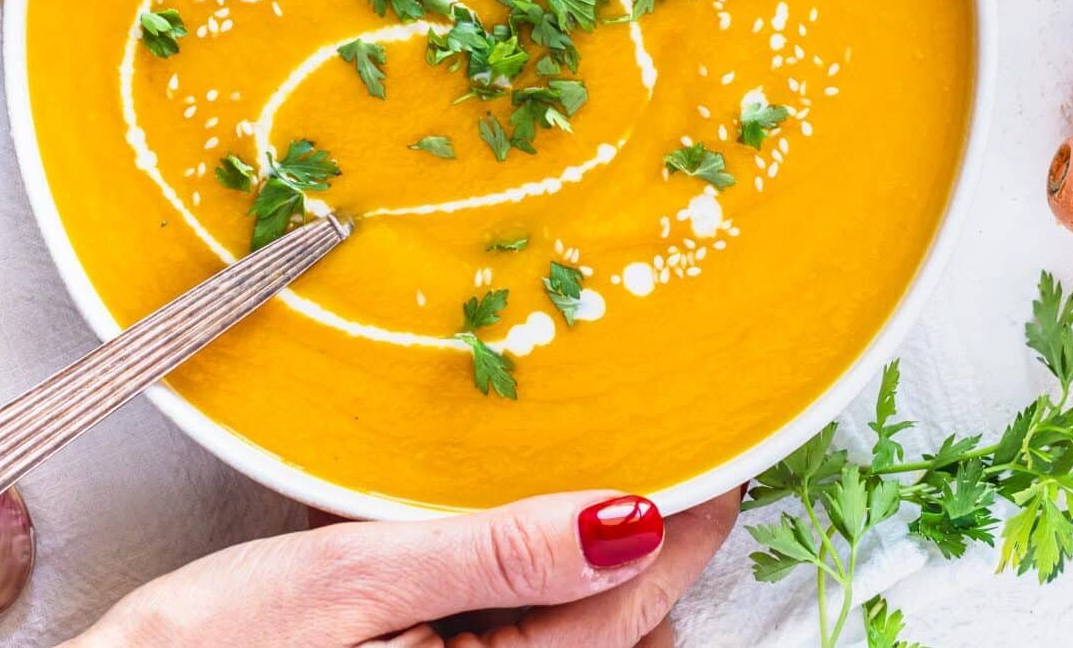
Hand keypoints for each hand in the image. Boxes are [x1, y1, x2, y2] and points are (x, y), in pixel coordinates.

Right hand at [64, 489, 740, 646]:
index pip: (633, 598)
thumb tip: (620, 518)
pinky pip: (513, 630)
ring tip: (621, 466)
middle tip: (683, 442)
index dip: (689, 518)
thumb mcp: (346, 587)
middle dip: (654, 538)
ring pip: (570, 628)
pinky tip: (525, 524)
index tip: (726, 449)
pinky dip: (536, 574)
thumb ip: (492, 555)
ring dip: (597, 553)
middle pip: (616, 622)